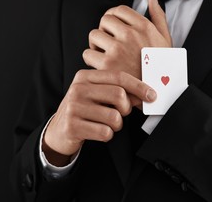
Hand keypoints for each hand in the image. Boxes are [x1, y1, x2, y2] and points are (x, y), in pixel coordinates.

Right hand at [42, 69, 156, 165]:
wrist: (58, 131)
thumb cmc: (85, 110)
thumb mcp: (98, 95)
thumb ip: (118, 91)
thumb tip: (147, 94)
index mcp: (85, 76)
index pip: (118, 77)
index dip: (139, 86)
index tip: (152, 95)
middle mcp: (78, 89)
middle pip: (119, 95)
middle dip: (127, 108)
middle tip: (122, 113)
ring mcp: (73, 107)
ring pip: (114, 117)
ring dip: (117, 124)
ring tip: (108, 124)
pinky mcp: (72, 126)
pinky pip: (105, 132)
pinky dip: (107, 135)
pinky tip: (98, 132)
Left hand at [83, 0, 171, 78]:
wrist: (159, 93)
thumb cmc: (162, 66)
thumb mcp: (166, 38)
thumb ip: (158, 15)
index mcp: (144, 26)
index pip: (119, 10)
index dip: (114, 17)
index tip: (115, 27)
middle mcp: (130, 35)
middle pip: (105, 20)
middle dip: (105, 30)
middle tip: (110, 42)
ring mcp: (118, 49)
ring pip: (94, 35)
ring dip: (97, 44)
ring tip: (105, 54)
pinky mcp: (107, 65)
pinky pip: (88, 53)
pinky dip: (92, 60)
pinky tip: (101, 66)